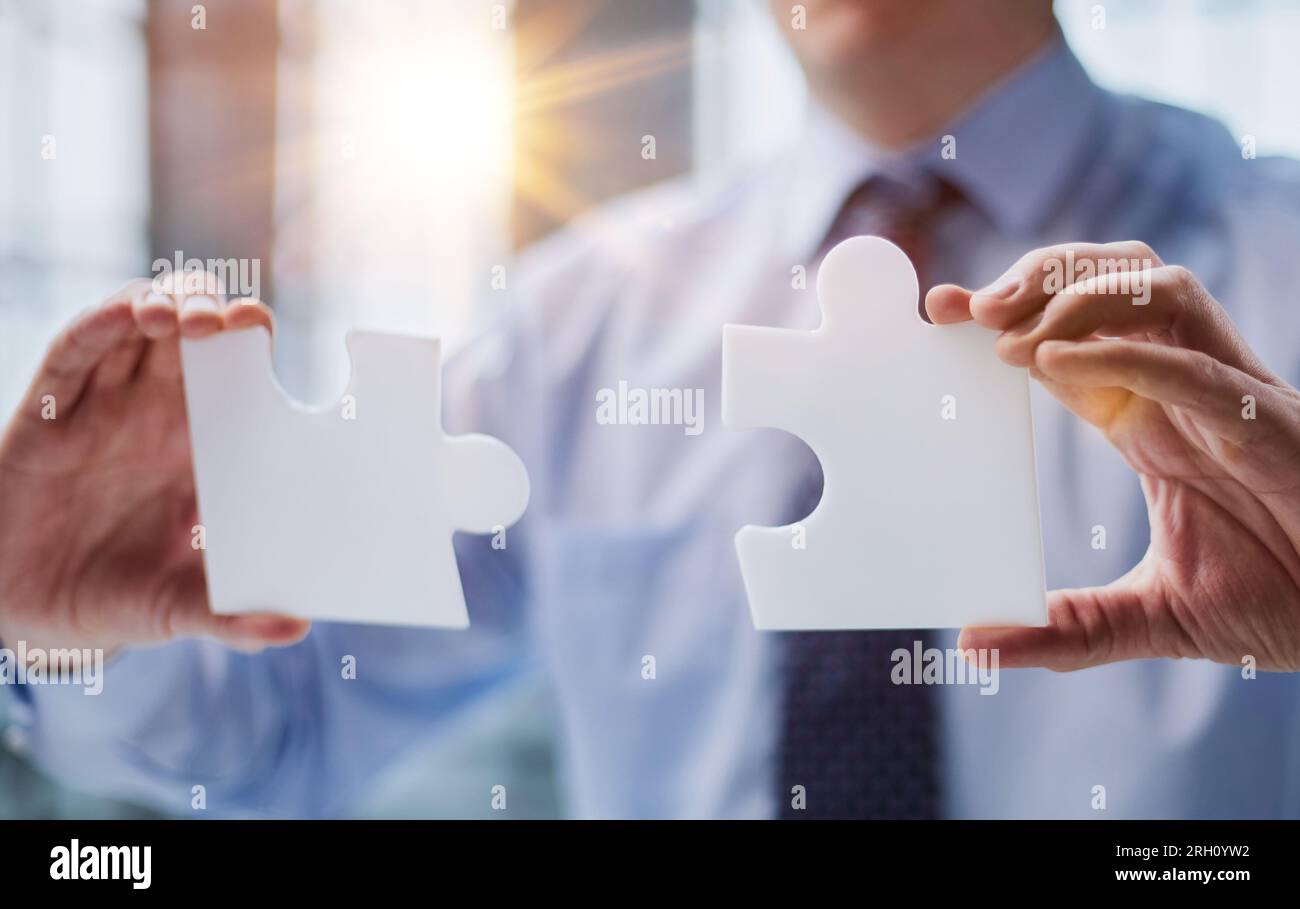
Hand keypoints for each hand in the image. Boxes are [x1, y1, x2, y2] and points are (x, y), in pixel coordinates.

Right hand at [0, 275, 309, 653]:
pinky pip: (75, 350)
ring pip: (135, 324)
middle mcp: (157, 410)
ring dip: (162, 304)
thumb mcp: (181, 609)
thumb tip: (296, 630)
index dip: (251, 337)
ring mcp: (103, 403)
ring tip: (186, 319)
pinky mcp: (50, 409)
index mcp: (203, 441)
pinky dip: (101, 324)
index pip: (238, 366)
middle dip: (213, 308)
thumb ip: (234, 617)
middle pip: (191, 329)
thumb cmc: (118, 597)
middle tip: (231, 321)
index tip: (264, 332)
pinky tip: (127, 315)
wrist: (31, 614)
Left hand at [926, 242, 1299, 670]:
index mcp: (1150, 419)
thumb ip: (1068, 628)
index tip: (941, 310)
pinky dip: (1122, 354)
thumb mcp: (1151, 618)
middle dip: (1039, 278)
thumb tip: (976, 646)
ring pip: (1159, 291)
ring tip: (1005, 332)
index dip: (1008, 314)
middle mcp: (1186, 390)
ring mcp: (1229, 398)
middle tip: (966, 308)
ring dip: (1076, 296)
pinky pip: (1193, 366)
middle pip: (1115, 282)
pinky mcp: (1268, 425)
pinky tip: (1053, 365)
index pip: (1071, 338)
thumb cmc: (1278, 603)